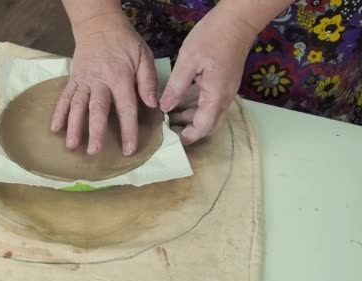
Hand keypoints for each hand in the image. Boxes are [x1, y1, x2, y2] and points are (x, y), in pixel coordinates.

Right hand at [51, 13, 158, 155]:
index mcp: (120, 77)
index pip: (126, 107)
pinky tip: (55, 129)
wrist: (98, 24)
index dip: (128, 129)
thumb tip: (153, 105)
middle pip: (97, 109)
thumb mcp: (144, 56)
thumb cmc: (125, 42)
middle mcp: (100, 81)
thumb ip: (148, 81)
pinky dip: (59, 113)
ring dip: (73, 126)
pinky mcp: (73, 79)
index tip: (128, 149)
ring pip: (77, 106)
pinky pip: (65, 97)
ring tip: (71, 146)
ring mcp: (84, 81)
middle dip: (94, 131)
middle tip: (93, 152)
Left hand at [160, 6, 256, 145]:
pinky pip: (210, 102)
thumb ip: (176, 87)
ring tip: (168, 117)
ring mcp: (226, 90)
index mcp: (216, 95)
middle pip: (209, 125)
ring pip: (209, 114)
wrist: (238, 20)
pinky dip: (195, 106)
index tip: (170, 139)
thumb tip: (164, 108)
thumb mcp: (187, 61)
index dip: (187, 136)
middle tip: (168, 130)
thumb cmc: (213, 37)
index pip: (203, 127)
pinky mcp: (224, 82)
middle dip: (189, 131)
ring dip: (191, 118)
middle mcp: (224, 97)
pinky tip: (179, 101)